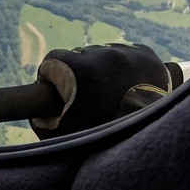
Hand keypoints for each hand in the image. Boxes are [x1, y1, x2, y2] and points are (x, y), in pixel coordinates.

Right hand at [30, 43, 171, 139]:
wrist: (152, 138)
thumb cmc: (103, 136)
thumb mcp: (62, 134)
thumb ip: (42, 120)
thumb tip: (37, 111)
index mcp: (75, 67)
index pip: (52, 61)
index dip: (53, 78)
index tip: (60, 92)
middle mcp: (99, 52)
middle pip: (79, 56)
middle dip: (80, 73)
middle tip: (90, 97)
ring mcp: (124, 51)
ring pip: (104, 54)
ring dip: (103, 68)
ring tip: (111, 92)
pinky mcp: (145, 53)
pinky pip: (127, 53)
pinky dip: (125, 66)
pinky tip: (127, 84)